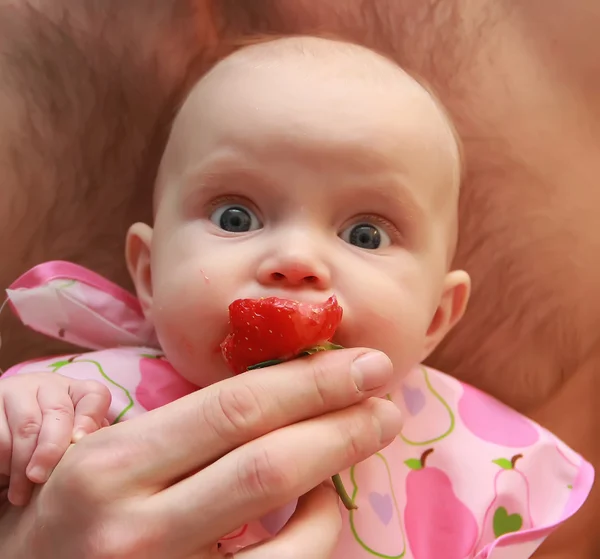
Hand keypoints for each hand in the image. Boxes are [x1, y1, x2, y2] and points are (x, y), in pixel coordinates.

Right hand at [0, 349, 401, 558]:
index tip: (359, 361)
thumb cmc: (73, 511)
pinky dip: (319, 531)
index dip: (309, 380)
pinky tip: (324, 503)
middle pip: (270, 461)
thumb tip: (278, 390)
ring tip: (367, 435)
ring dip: (341, 473)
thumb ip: (183, 427)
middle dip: (341, 417)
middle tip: (383, 390)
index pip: (233, 409)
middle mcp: (136, 526)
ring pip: (289, 528)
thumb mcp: (106, 455)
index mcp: (111, 466)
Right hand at [0, 373, 110, 505]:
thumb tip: (104, 450)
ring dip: (22, 463)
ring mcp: (18, 390)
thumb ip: (86, 440)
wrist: (2, 443)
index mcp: (75, 391)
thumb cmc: (44, 447)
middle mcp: (49, 385)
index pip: (94, 395)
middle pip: (58, 412)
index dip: (90, 418)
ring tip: (22, 492)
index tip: (80, 443)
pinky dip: (3, 460)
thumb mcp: (67, 440)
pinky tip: (5, 477)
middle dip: (51, 450)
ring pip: (26, 427)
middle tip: (41, 479)